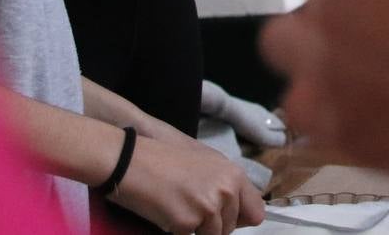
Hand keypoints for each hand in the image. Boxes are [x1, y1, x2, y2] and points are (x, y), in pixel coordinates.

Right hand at [110, 133, 263, 234]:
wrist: (131, 161)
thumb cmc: (165, 160)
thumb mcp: (207, 164)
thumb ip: (227, 185)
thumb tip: (242, 211)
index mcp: (235, 175)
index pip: (257, 211)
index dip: (242, 218)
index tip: (229, 219)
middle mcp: (227, 191)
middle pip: (232, 227)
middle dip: (214, 225)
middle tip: (192, 208)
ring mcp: (208, 208)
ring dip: (197, 229)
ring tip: (180, 208)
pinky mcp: (188, 223)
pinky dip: (179, 231)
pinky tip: (167, 213)